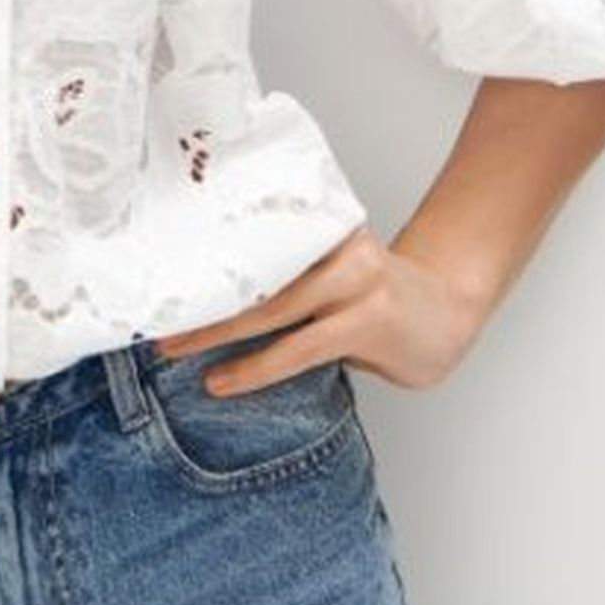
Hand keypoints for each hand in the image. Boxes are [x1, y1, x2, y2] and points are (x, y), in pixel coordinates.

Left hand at [150, 225, 487, 395]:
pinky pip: (298, 348)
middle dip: (199, 295)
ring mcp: (355, 280)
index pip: (252, 235)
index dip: (202, 254)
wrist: (451, 308)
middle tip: (153, 313)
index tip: (157, 269)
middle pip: (253, 270)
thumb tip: (213, 290)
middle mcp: (338, 244)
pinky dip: (256, 366)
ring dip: (215, 332)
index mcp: (322, 224)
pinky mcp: (367, 320)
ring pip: (269, 308)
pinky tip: (223, 379)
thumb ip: (288, 273)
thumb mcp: (333, 268)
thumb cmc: (378, 293)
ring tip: (173, 349)